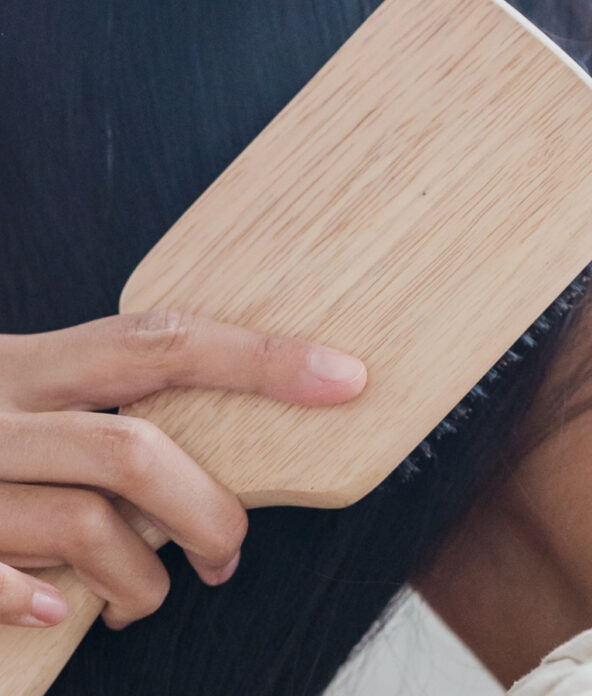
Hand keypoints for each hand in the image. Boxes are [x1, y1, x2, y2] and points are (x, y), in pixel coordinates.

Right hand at [0, 310, 366, 628]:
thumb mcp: (33, 393)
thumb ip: (106, 405)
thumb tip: (205, 455)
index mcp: (34, 363)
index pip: (166, 342)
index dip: (261, 359)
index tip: (343, 378)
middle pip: (132, 449)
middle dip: (205, 510)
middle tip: (232, 549)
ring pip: (84, 528)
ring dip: (140, 579)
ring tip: (151, 594)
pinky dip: (36, 599)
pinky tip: (58, 609)